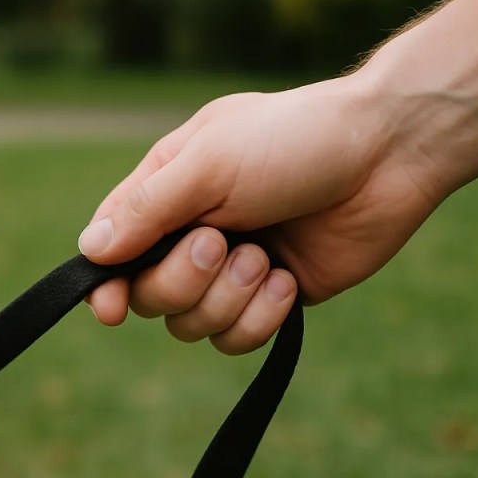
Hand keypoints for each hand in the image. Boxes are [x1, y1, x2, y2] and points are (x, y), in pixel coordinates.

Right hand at [80, 74, 445, 353]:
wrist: (388, 154)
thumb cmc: (294, 140)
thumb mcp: (210, 163)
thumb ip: (147, 210)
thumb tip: (90, 251)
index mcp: (165, 190)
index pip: (110, 247)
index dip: (103, 282)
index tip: (109, 309)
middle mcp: (190, 232)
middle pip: (148, 295)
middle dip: (183, 280)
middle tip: (224, 243)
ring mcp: (230, 269)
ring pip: (191, 324)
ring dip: (228, 298)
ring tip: (266, 259)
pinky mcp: (270, 298)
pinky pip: (237, 337)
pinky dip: (261, 317)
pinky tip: (287, 279)